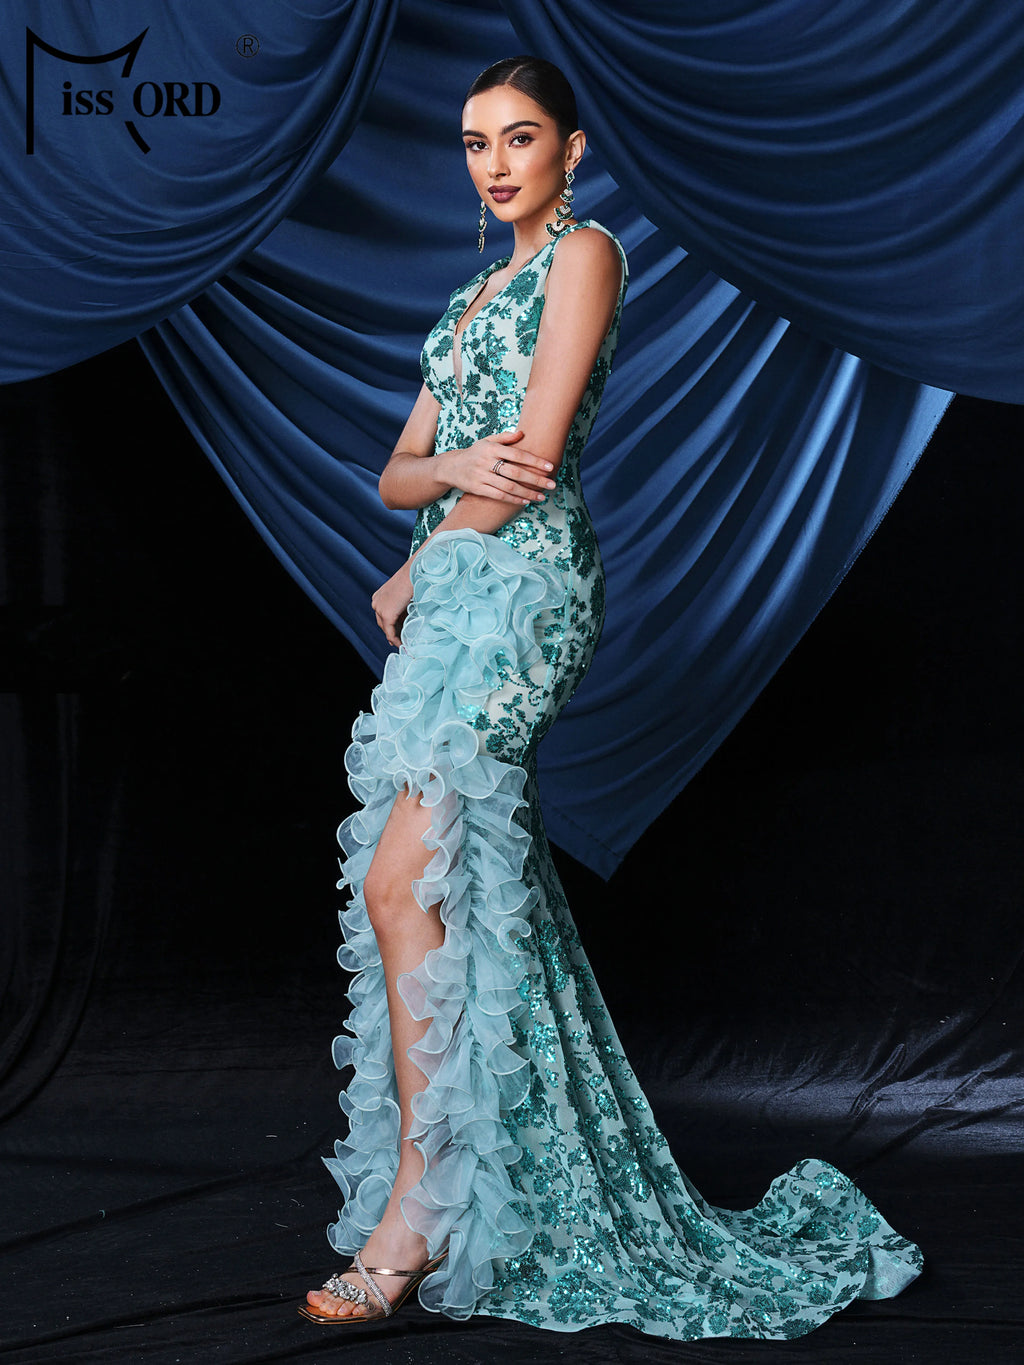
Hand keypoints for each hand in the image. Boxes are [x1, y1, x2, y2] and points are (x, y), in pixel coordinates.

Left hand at [371, 563, 413, 647]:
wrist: (415, 573)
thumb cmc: (413, 579)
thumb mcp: (404, 594)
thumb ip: (402, 607)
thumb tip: (406, 619)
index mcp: (379, 596)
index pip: (382, 615)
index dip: (389, 626)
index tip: (396, 634)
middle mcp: (376, 602)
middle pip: (382, 623)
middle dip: (391, 632)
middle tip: (399, 641)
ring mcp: (379, 609)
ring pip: (386, 629)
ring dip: (394, 637)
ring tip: (402, 643)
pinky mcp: (386, 615)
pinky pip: (390, 632)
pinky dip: (396, 639)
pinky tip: (402, 644)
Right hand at [438, 430, 556, 504]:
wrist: (451, 467)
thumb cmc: (475, 453)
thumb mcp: (487, 441)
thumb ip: (505, 437)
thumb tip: (522, 433)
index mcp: (492, 448)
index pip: (517, 454)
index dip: (534, 461)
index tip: (550, 467)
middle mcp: (486, 462)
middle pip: (515, 472)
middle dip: (536, 479)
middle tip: (552, 484)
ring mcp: (481, 476)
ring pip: (508, 487)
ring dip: (527, 493)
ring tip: (541, 497)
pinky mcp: (477, 488)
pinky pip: (498, 496)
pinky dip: (513, 500)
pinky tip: (525, 501)